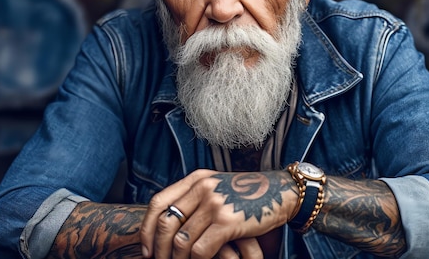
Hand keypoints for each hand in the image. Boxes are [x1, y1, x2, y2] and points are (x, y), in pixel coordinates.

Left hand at [139, 169, 298, 257]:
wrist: (282, 193)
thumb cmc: (249, 195)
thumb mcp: (218, 188)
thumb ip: (195, 199)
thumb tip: (168, 224)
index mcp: (196, 179)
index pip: (159, 203)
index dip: (146, 229)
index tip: (147, 249)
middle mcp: (202, 188)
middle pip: (165, 223)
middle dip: (159, 250)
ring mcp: (214, 204)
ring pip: (181, 241)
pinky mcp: (227, 222)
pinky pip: (199, 250)